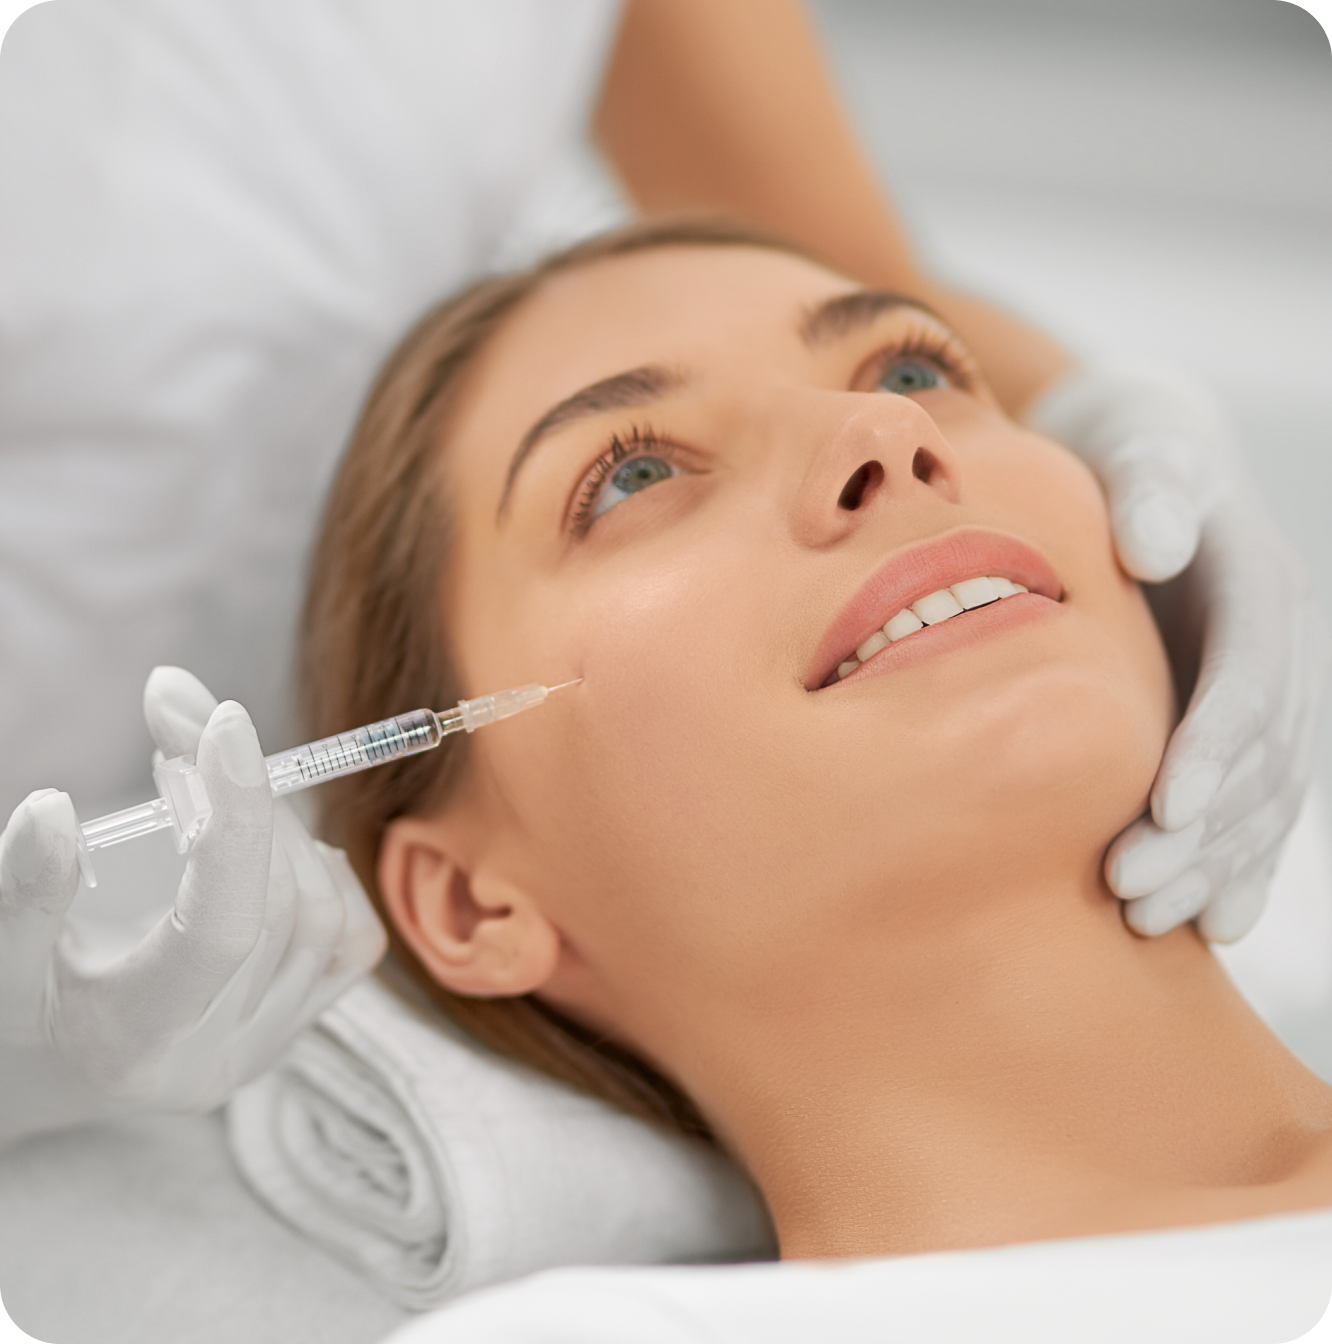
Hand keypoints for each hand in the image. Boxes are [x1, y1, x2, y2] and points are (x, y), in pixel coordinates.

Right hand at [0, 669, 384, 1145]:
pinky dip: (325, 873)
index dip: (234, 820)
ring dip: (281, 823)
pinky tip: (273, 841)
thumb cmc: (17, 1005)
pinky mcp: (298, 1026)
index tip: (222, 721)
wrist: (55, 1067)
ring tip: (215, 776)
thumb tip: (50, 810)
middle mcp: (216, 1055)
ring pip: (322, 913)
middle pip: (276, 905)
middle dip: (246, 798)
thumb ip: (25, 889)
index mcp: (134, 1041)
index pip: (219, 928)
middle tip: (192, 725)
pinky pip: (351, 940)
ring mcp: (266, 1045)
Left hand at [1026, 366, 1331, 941]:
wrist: (1143, 458)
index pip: (1249, 681)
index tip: (1165, 808)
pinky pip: (1250, 803)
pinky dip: (1235, 863)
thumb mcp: (1140, 449)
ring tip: (1149, 920)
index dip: (1214, 747)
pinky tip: (1210, 921)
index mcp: (1261, 587)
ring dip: (1211, 864)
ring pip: (1256, 797)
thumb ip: (1151, 492)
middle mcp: (1277, 650)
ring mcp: (1262, 693)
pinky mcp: (1232, 722)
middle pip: (1256, 759)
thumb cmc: (1129, 452)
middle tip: (1128, 888)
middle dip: (1199, 831)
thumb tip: (1155, 546)